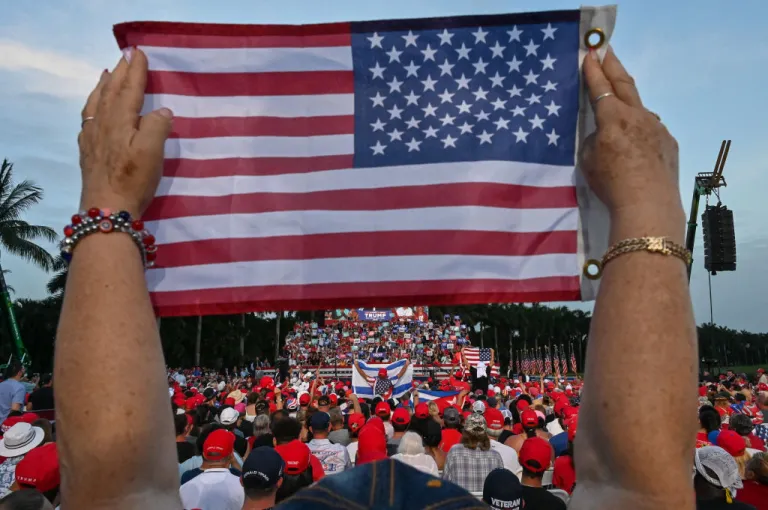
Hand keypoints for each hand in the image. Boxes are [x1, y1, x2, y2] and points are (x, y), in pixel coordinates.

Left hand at [79, 49, 172, 217]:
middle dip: (120, 72)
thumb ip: (157, 126)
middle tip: (126, 55)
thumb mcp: (152, 152)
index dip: (136, 71)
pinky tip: (95, 108)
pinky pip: (89, 117)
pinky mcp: (88, 151)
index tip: (140, 52)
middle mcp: (103, 123)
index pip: (129, 89)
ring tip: (108, 74)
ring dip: (104, 85)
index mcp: (120, 120)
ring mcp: (92, 137)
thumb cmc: (133, 180)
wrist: (106, 209)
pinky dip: (94, 104)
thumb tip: (162, 111)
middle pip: (111, 91)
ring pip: (97, 102)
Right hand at [580, 47, 681, 219]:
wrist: (649, 205)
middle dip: (613, 66)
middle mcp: (637, 116)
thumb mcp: (588, 160)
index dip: (593, 71)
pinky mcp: (669, 142)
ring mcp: (657, 128)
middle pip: (624, 84)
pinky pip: (651, 129)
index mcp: (613, 118)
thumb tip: (604, 134)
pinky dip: (640, 127)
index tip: (589, 54)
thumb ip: (595, 139)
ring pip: (639, 108)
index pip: (600, 87)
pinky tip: (636, 140)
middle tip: (606, 52)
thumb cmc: (611, 183)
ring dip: (628, 99)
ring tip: (620, 99)